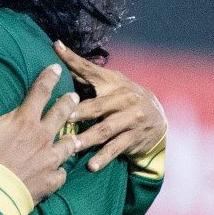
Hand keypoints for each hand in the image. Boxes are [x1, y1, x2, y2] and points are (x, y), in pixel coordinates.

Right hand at [0, 60, 76, 204]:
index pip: (40, 92)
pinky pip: (61, 174)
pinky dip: (60, 170)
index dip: (48, 78)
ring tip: (74, 136)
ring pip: (68, 145)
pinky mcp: (49, 181)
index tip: (56, 68)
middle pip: (61, 115)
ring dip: (71, 138)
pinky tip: (59, 170)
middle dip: (69, 104)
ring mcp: (49, 160)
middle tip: (75, 97)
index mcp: (25, 120)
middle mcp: (42, 137)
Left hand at [54, 41, 166, 171]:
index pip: (89, 69)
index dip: (72, 59)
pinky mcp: (133, 138)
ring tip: (72, 145)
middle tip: (64, 117)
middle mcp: (123, 99)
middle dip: (81, 111)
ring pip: (106, 130)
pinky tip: (91, 166)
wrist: (158, 118)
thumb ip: (85, 76)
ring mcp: (130, 119)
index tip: (56, 48)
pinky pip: (116, 149)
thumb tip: (57, 56)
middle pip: (98, 106)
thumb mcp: (110, 84)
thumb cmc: (123, 99)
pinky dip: (103, 158)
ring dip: (88, 138)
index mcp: (112, 82)